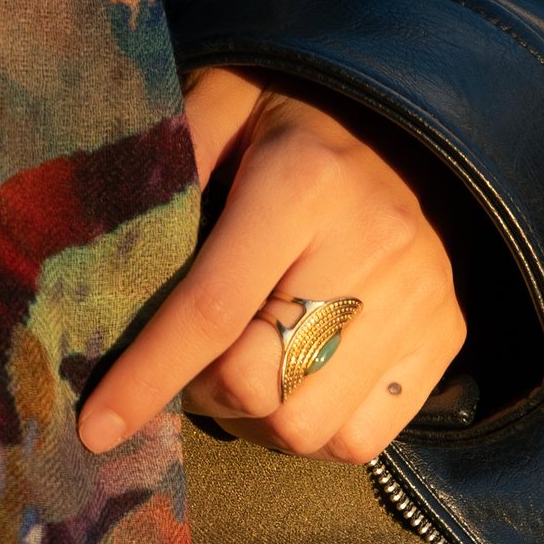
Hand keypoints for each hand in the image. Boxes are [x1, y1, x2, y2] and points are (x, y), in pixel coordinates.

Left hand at [76, 67, 467, 465]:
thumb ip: (162, 163)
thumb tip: (98, 241)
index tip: (97, 428)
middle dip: (201, 392)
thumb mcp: (215, 104)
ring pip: (310, 428)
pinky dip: (315, 428)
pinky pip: (363, 439)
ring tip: (244, 365)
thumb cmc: (283, 118)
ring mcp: (419, 299)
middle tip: (185, 363)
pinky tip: (298, 376)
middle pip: (261, 384)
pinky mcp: (446, 336)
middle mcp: (371, 246)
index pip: (211, 309)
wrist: (400, 120)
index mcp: (300, 182)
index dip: (148, 375)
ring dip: (257, 417)